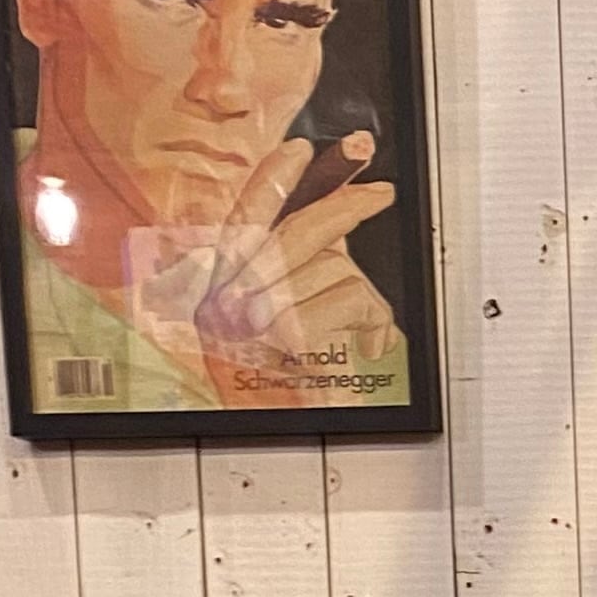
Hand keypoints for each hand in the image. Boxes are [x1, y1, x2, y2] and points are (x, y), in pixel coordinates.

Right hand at [178, 135, 401, 394]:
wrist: (273, 447)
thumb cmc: (277, 397)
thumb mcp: (275, 332)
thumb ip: (287, 282)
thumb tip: (329, 238)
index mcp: (215, 285)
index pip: (246, 214)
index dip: (277, 176)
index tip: (304, 149)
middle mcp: (224, 293)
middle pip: (294, 230)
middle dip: (345, 205)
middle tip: (381, 191)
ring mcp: (253, 314)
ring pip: (332, 266)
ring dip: (364, 299)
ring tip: (370, 328)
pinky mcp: (288, 338)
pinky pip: (349, 297)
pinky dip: (373, 318)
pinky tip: (370, 342)